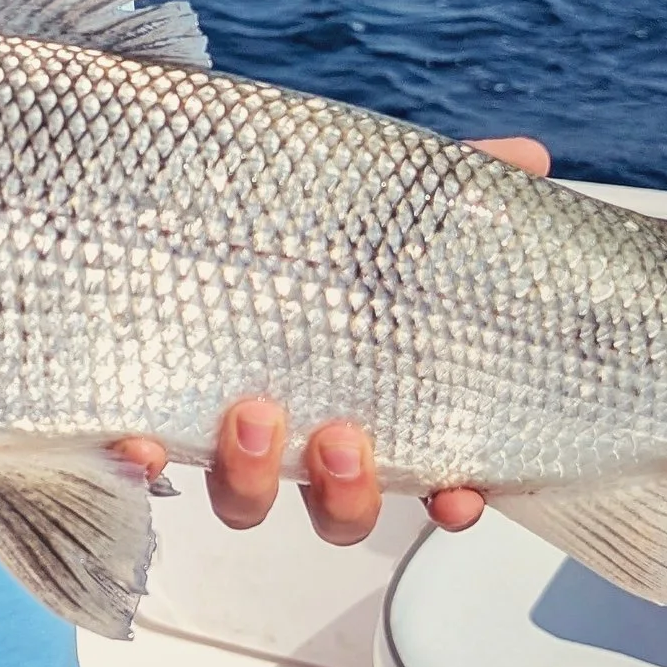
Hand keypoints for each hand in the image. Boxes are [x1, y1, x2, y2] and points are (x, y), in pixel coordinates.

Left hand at [112, 130, 551, 545]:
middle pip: (338, 509)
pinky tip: (136, 443)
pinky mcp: (158, 411)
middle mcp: (307, 437)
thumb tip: (530, 157)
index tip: (459, 495)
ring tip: (253, 413)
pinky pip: (148, 462)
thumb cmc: (316, 228)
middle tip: (342, 437)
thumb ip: (455, 188)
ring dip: (253, 476)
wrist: (195, 206)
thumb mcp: (388, 201)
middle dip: (343, 492)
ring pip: (248, 499)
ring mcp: (231, 436)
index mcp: (377, 401)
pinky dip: (140, 461)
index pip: (432, 473)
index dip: (452, 498)